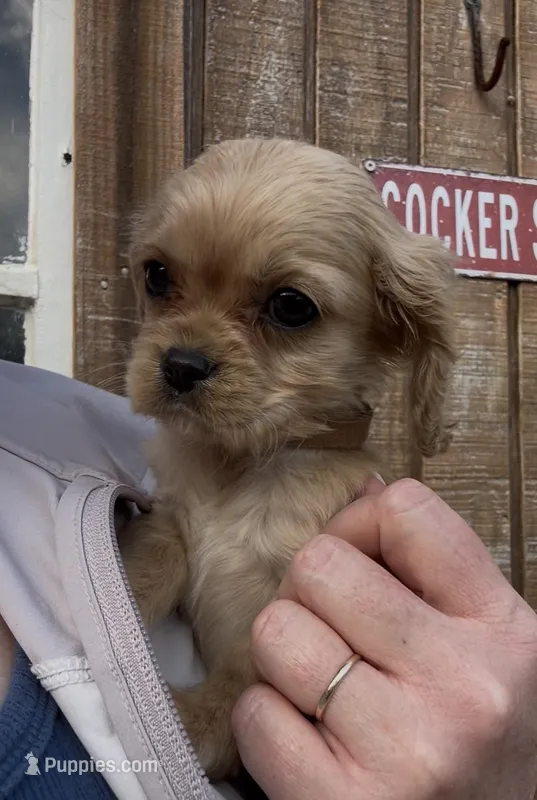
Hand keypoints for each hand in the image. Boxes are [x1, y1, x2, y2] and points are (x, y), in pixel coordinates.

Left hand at [232, 479, 536, 798]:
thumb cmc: (494, 744)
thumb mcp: (494, 646)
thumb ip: (436, 570)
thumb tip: (366, 492)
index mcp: (501, 631)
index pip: (407, 513)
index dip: (360, 520)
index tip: (358, 552)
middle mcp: (460, 687)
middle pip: (319, 566)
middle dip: (310, 590)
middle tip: (332, 626)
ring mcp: (404, 750)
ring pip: (276, 632)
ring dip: (284, 653)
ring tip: (321, 683)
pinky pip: (255, 716)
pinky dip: (267, 720)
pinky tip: (308, 737)